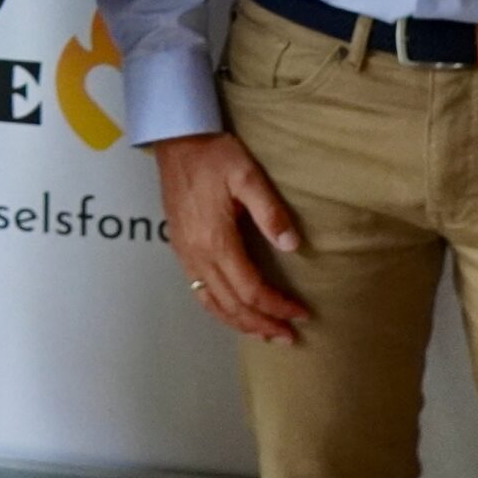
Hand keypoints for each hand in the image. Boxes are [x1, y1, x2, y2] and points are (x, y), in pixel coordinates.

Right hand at [150, 132, 308, 343]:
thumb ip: (270, 211)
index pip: (251, 289)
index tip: (301, 313)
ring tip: (265, 333)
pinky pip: (199, 292)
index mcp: (217, 241)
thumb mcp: (247, 174)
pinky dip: (220, 310)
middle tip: (290, 337)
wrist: (176, 140)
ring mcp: (185, 255)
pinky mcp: (180, 249)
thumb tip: (293, 246)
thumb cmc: (214, 154)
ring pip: (213, 304)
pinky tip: (233, 312)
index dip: (277, 306)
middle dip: (262, 324)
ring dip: (241, 323)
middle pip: (232, 305)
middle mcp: (198, 255)